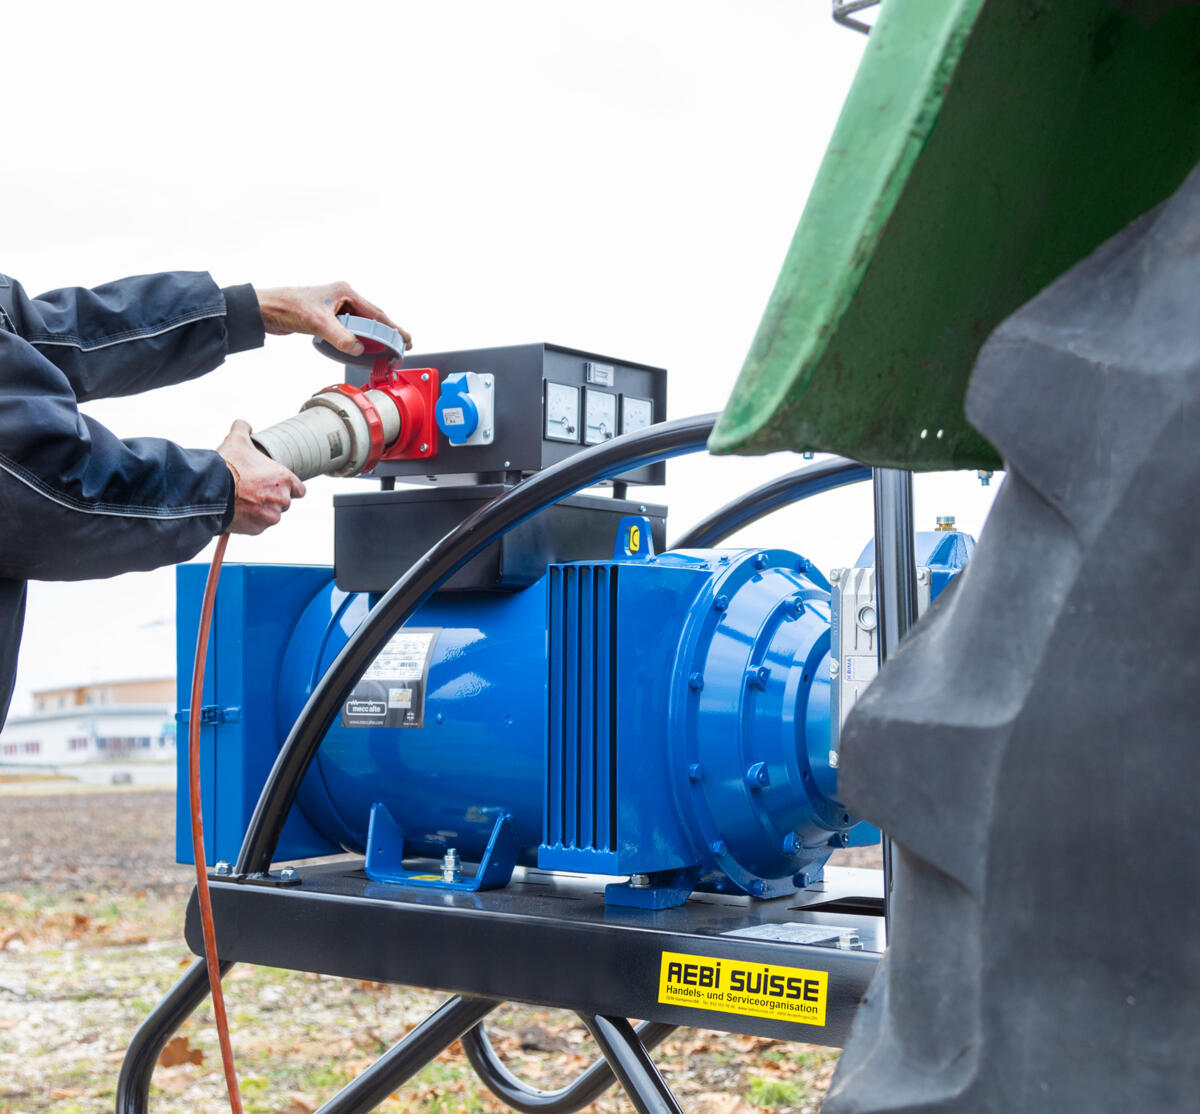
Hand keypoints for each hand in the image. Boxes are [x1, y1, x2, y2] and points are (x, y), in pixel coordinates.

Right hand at [217, 420, 305, 534]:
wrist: (211, 491)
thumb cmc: (227, 466)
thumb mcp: (237, 441)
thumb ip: (243, 429)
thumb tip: (243, 424)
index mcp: (285, 479)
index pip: (300, 489)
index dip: (289, 488)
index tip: (277, 486)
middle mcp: (283, 499)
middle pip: (284, 502)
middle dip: (272, 499)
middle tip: (254, 492)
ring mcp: (271, 516)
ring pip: (271, 515)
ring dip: (261, 510)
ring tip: (244, 501)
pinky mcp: (258, 529)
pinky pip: (258, 526)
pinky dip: (250, 521)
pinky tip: (238, 511)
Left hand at [254, 282, 410, 356]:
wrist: (265, 309)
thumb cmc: (288, 307)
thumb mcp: (318, 323)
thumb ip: (340, 337)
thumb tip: (357, 349)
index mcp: (345, 292)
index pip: (376, 313)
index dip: (393, 328)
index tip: (406, 338)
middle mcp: (343, 297)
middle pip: (372, 318)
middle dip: (387, 333)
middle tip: (401, 346)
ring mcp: (335, 307)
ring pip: (361, 325)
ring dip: (373, 337)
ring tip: (386, 349)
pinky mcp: (327, 317)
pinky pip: (349, 329)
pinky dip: (358, 338)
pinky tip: (362, 347)